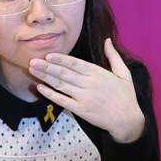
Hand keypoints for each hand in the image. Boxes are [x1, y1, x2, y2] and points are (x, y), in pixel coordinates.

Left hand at [29, 38, 144, 142]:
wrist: (127, 120)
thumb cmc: (126, 96)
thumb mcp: (124, 73)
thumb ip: (113, 56)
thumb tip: (108, 40)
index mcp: (98, 73)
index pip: (75, 63)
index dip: (61, 59)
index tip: (48, 54)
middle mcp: (89, 84)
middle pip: (64, 73)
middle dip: (47, 66)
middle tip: (32, 60)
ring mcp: (84, 97)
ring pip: (61, 85)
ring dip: (45, 77)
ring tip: (32, 70)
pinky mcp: (80, 110)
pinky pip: (62, 100)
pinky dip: (50, 94)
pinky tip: (40, 88)